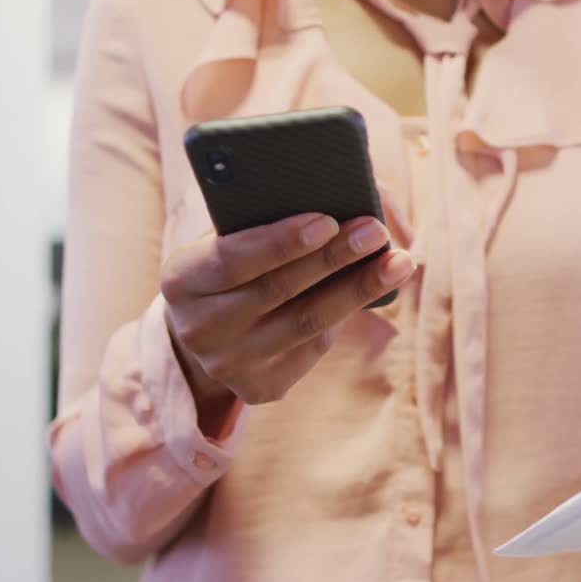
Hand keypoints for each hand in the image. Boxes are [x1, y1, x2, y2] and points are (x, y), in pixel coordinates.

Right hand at [161, 213, 415, 405]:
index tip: (328, 219)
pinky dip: (346, 314)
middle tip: (376, 231)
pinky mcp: (259, 388)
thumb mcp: (230, 233)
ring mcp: (228, 364)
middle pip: (277, 291)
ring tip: (398, 260)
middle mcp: (199, 328)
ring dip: (358, 289)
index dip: (280, 242)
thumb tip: (345, 193)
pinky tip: (376, 288)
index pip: (231, 260)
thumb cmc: (232, 261)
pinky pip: (313, 348)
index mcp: (182, 278)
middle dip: (333, 258)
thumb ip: (268, 213)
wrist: (206, 327)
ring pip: (306, 323)